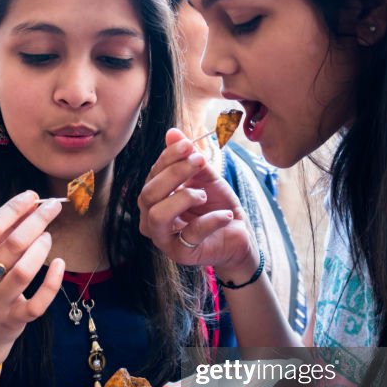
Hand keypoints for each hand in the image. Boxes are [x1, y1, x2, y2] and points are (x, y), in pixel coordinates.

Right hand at [0, 191, 64, 366]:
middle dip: (36, 221)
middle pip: (11, 245)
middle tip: (52, 207)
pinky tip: (60, 264)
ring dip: (41, 248)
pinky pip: (39, 301)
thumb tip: (28, 206)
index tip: (32, 196)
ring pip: (24, 271)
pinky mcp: (14, 321)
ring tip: (47, 237)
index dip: (12, 209)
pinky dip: (53, 280)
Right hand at [138, 128, 257, 275]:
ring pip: (158, 215)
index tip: (189, 146)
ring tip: (205, 195)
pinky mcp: (181, 254)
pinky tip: (227, 215)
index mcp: (154, 199)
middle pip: (148, 194)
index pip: (152, 175)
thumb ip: (189, 159)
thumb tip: (172, 132)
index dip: (168, 158)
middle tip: (200, 162)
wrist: (238, 235)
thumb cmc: (217, 205)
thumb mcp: (205, 178)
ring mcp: (163, 239)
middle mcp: (151, 219)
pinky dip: (211, 220)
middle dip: (174, 174)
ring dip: (184, 198)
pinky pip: (191, 233)